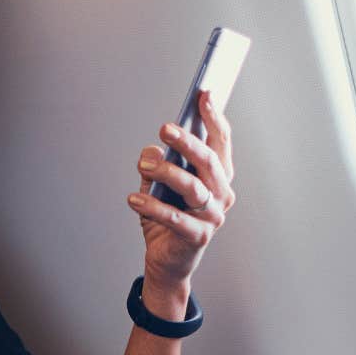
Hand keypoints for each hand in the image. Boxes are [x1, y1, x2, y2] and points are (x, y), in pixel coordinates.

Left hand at [127, 89, 235, 290]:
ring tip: (143, 166)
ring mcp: (213, 216)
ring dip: (167, 173)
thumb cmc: (166, 217)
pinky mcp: (198, 237)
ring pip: (194, 188)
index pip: (220, 141)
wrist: (167, 260)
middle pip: (209, 161)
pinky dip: (153, 207)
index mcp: (217, 175)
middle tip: (164, 128)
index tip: (205, 94)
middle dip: (188, 142)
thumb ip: (157, 165)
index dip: (214, 117)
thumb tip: (152, 151)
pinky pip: (176, 218)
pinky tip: (134, 199)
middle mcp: (221, 193)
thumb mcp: (157, 184)